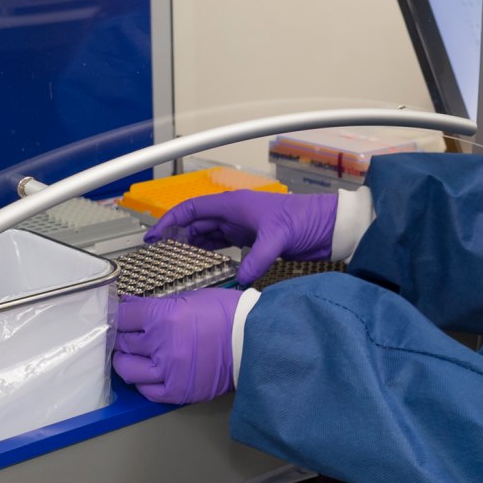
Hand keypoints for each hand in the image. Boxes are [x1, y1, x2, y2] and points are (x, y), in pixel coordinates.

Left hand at [113, 289, 242, 403]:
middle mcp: (161, 345)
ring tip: (135, 355)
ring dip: (127, 360)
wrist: (254, 341)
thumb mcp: (189, 298)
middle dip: (123, 337)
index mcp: (164, 316)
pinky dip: (143, 381)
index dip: (117, 315)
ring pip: (127, 368)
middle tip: (128, 334)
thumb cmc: (226, 315)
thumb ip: (157, 306)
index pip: (123, 317)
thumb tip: (131, 309)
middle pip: (123, 342)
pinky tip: (149, 372)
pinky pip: (146, 390)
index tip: (117, 316)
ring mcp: (168, 371)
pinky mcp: (177, 391)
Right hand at [146, 190, 336, 285]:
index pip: (192, 209)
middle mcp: (234, 214)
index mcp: (234, 205)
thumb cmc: (305, 219)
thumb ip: (258, 257)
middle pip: (196, 224)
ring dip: (193, 249)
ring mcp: (242, 228)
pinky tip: (203, 268)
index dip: (170, 221)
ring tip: (177, 266)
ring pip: (208, 237)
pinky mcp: (252, 242)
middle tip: (162, 258)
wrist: (328, 226)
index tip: (153, 237)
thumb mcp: (279, 236)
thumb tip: (241, 277)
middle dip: (177, 239)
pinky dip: (212, 257)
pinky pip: (223, 248)